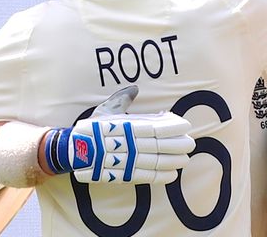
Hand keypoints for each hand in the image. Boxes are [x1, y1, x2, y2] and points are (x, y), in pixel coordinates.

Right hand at [44, 86, 194, 183]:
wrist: (75, 150)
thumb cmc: (91, 128)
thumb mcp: (106, 110)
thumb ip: (122, 100)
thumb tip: (134, 89)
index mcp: (127, 126)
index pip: (157, 127)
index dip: (174, 127)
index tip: (186, 125)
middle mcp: (130, 143)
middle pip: (161, 145)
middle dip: (179, 145)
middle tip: (191, 144)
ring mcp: (128, 160)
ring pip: (157, 162)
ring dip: (173, 161)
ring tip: (185, 159)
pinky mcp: (124, 174)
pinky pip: (146, 176)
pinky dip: (161, 176)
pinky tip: (172, 174)